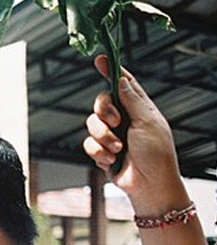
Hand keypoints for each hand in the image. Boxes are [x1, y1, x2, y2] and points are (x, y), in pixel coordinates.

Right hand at [83, 55, 181, 205]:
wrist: (148, 185)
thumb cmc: (156, 154)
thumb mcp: (148, 122)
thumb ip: (133, 100)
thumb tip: (122, 80)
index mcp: (139, 109)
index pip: (124, 84)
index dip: (112, 70)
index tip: (100, 59)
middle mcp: (124, 120)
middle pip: (101, 102)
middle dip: (103, 111)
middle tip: (114, 121)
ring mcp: (112, 136)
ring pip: (91, 124)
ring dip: (103, 137)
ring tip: (117, 149)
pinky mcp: (102, 152)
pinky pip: (88, 144)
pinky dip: (98, 152)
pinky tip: (111, 160)